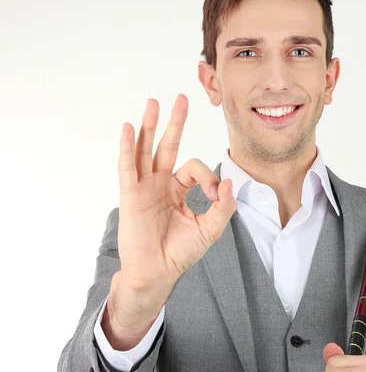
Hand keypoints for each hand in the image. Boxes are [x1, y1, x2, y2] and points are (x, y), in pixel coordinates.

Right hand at [117, 94, 236, 294]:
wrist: (158, 272)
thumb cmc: (180, 252)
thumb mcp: (210, 229)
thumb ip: (223, 207)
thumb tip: (231, 182)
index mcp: (178, 190)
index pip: (194, 168)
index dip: (208, 176)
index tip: (215, 194)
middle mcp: (160, 184)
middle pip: (167, 146)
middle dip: (174, 123)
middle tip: (181, 98)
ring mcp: (144, 187)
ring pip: (146, 150)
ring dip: (150, 126)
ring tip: (154, 102)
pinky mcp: (130, 195)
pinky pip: (128, 167)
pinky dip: (128, 148)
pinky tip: (128, 128)